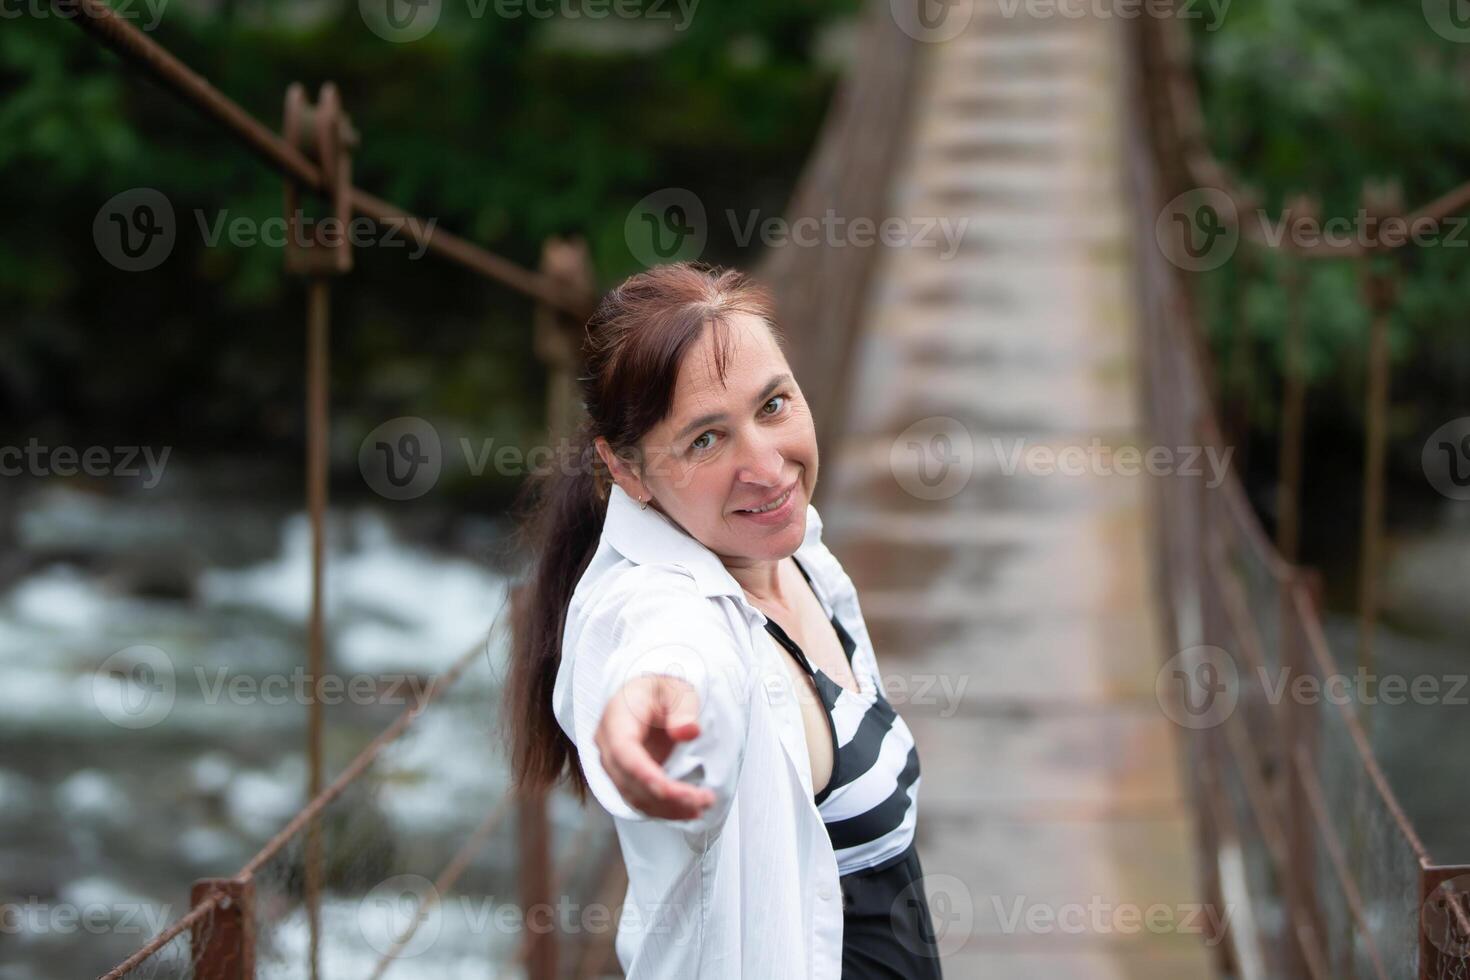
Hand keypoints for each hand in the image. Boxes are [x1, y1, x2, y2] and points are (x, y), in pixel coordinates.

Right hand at [594, 674, 716, 819]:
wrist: (650, 696)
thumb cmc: (662, 691)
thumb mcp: (677, 690)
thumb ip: (683, 709)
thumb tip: (688, 732)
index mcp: (616, 718)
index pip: (623, 752)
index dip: (644, 774)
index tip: (669, 790)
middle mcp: (608, 745)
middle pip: (629, 780)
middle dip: (665, 797)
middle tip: (702, 800)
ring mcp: (615, 765)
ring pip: (634, 796)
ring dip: (667, 808)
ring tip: (701, 808)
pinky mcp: (627, 778)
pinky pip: (640, 800)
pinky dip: (663, 809)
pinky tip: (687, 811)